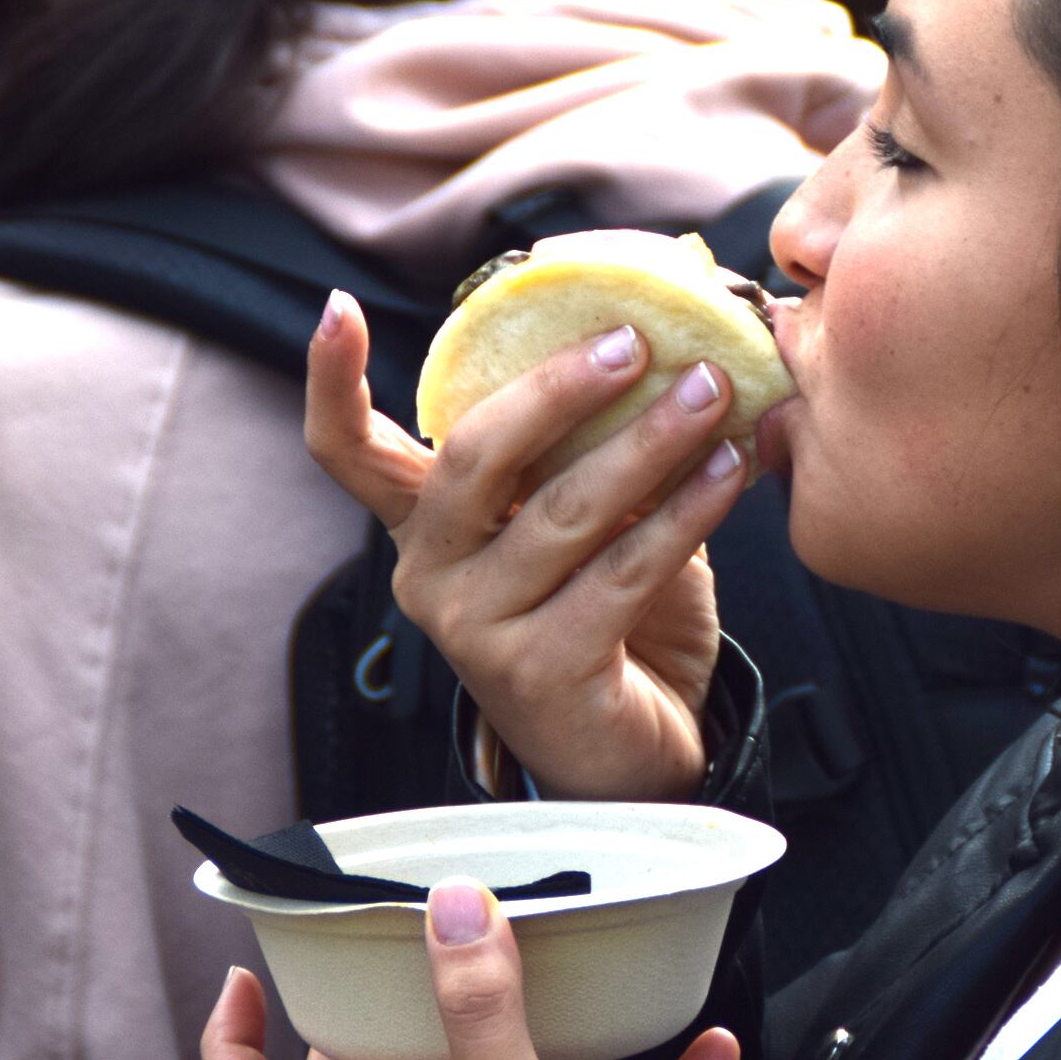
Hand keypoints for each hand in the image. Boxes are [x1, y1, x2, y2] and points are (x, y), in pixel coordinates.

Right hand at [303, 289, 745, 800]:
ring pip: (564, 508)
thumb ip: (585, 450)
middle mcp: (430, 574)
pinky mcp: (538, 669)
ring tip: (711, 393)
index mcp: (426, 527)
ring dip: (648, 441)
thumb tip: (659, 344)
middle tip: (636, 340)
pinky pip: (622, 569)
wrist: (634, 751)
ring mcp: (474, 626)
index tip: (336, 309)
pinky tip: (729, 471)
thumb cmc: (610, 617)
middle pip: (472, 455)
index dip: (331, 381)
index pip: (349, 452)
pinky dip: (686, 512)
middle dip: (557, 388)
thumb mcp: (584, 522)